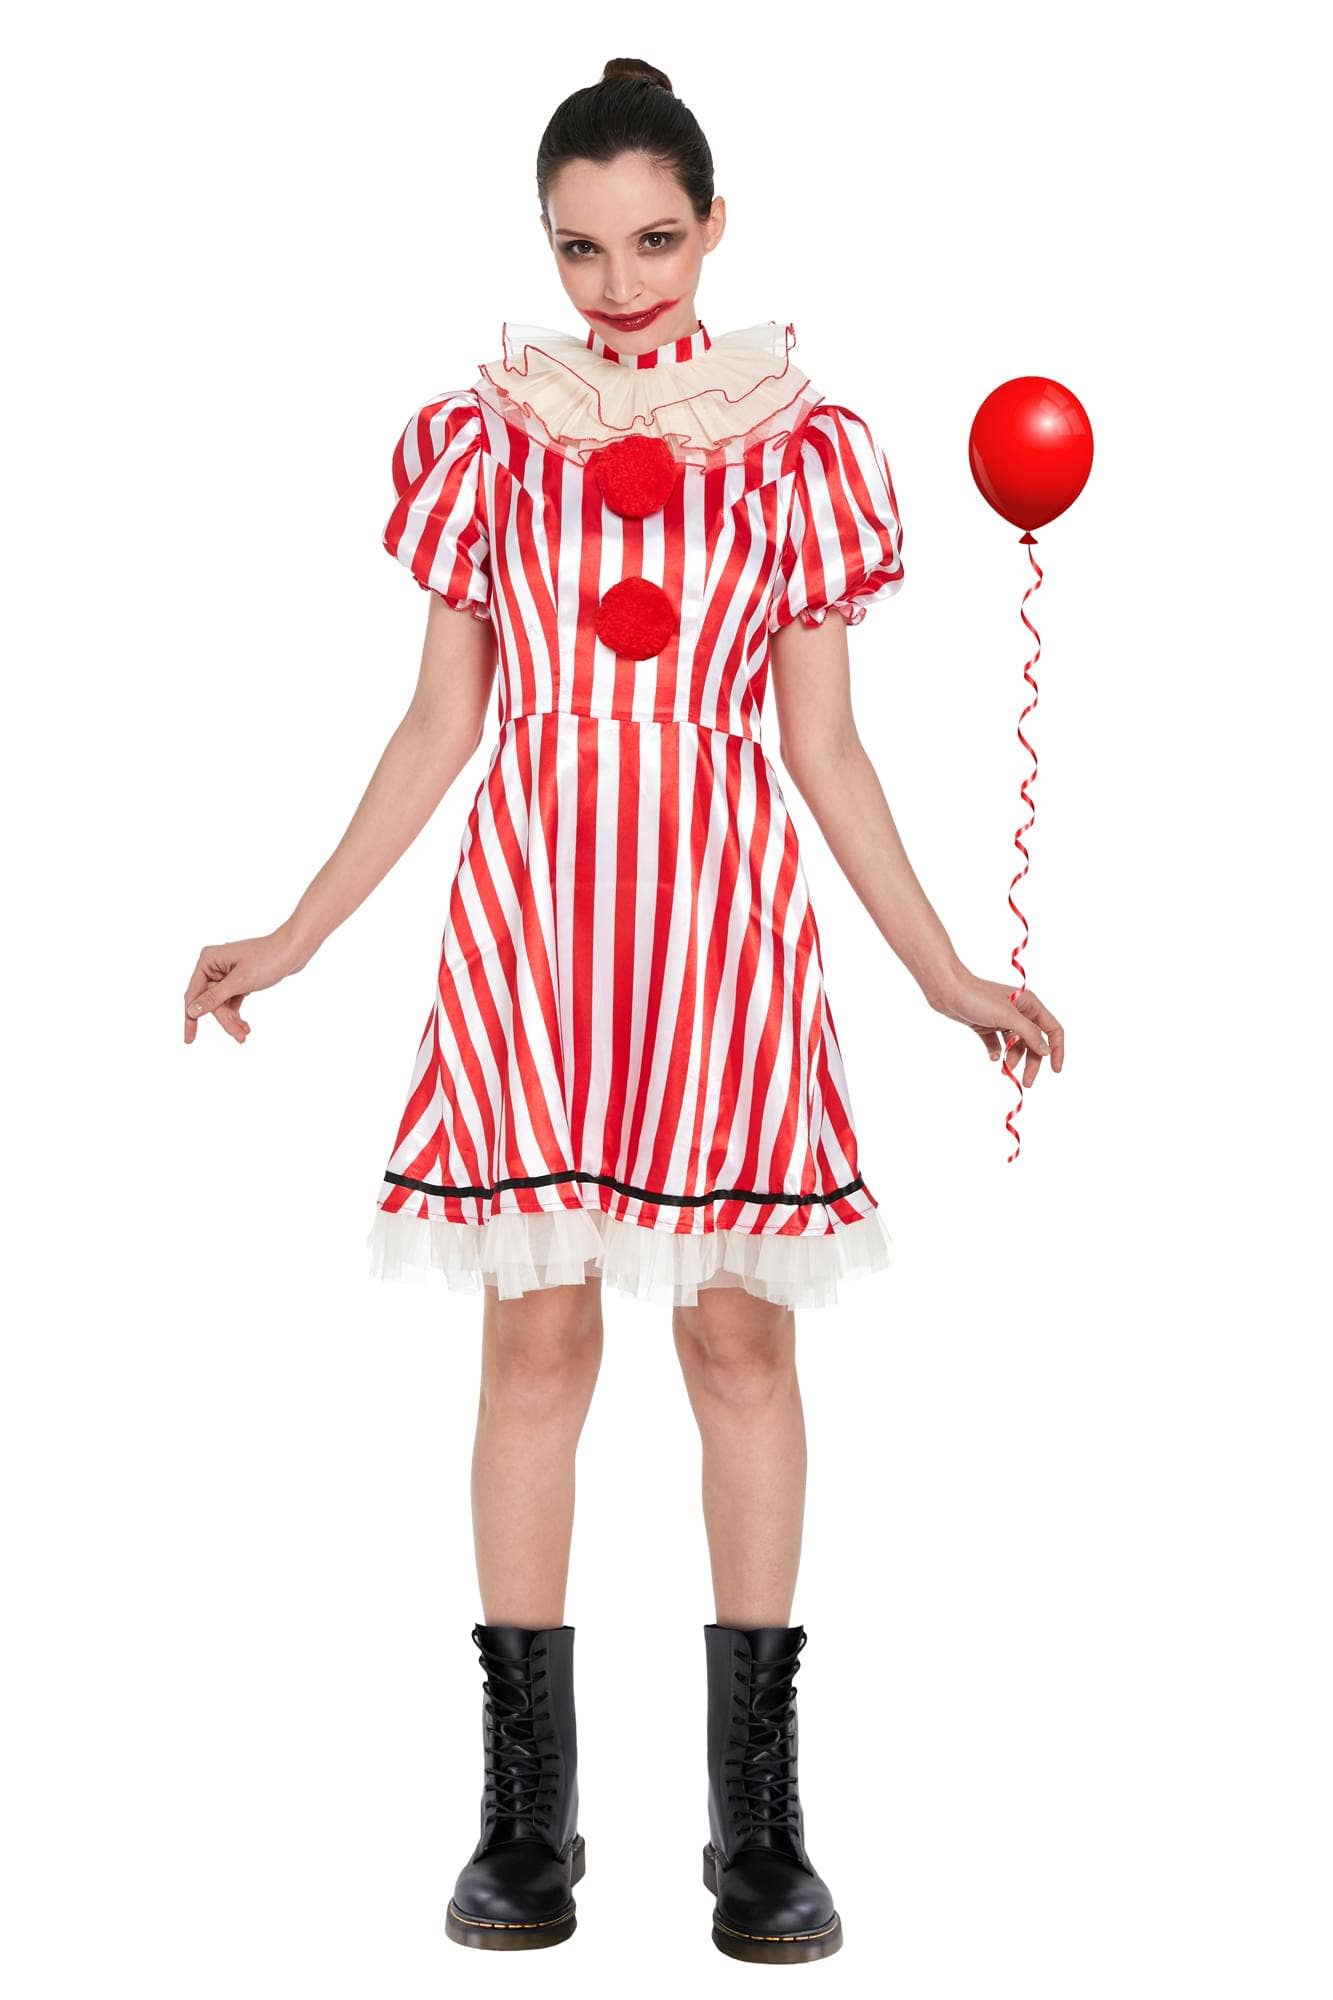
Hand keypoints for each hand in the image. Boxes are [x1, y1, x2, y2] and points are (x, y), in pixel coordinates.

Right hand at [183, 928, 304, 1044]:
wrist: (294, 950)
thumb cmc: (269, 959)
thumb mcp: (240, 982)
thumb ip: (214, 997)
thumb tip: (192, 1010)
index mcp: (208, 960)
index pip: (193, 994)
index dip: (191, 1018)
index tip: (190, 1040)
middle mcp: (214, 966)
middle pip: (210, 1002)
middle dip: (224, 1021)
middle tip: (240, 1038)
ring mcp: (226, 973)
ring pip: (221, 1004)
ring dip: (232, 1020)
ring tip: (245, 1034)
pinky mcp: (239, 980)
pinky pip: (231, 1001)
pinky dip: (237, 1014)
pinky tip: (245, 1027)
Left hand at [928, 967, 1064, 1087]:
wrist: (946, 990)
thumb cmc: (977, 998)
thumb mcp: (1007, 1016)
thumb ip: (1030, 1034)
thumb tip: (1046, 1051)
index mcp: (1030, 1004)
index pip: (1052, 1030)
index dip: (1057, 1050)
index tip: (1055, 1071)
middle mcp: (1019, 1011)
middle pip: (1034, 1042)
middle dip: (1032, 1062)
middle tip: (1027, 1082)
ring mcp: (1002, 1019)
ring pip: (1016, 1045)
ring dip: (1014, 1058)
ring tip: (1005, 1070)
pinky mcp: (985, 1025)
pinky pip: (997, 1043)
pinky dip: (997, 1052)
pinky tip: (993, 1057)